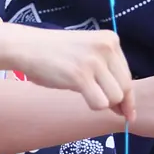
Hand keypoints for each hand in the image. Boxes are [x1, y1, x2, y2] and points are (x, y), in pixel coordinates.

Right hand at [6, 26, 134, 116]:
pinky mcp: (80, 76)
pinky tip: (80, 95)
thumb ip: (107, 74)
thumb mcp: (87, 55)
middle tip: (102, 105)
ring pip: (115, 97)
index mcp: (111, 40)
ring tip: (84, 92)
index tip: (126, 112)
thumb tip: (126, 108)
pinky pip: (100, 103)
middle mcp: (106, 48)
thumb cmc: (55, 54)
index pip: (128, 76)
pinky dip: (93, 106)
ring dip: (102, 103)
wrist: (26, 47)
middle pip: (125, 88)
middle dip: (117, 103)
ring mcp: (93, 61)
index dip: (127, 97)